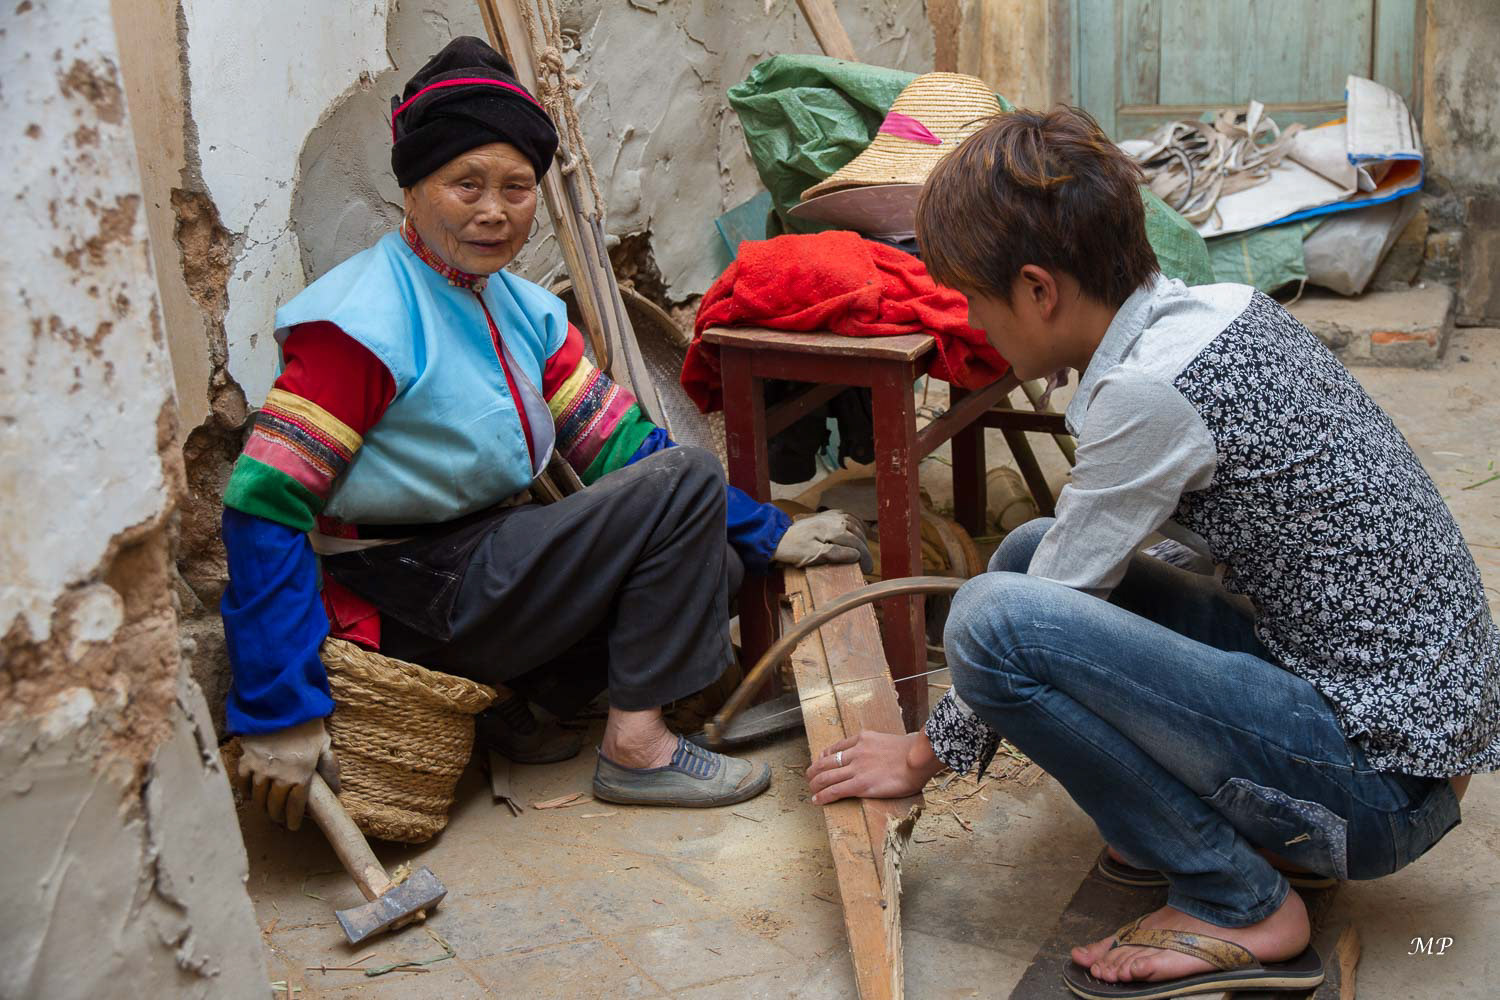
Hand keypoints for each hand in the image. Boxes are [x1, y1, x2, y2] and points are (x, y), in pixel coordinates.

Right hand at [237, 717, 339, 829]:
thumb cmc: (307, 725)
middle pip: (275, 806)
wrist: (282, 705)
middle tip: (279, 819)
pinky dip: (246, 791)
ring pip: (258, 797)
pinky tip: (250, 794)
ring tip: (265, 809)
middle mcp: (279, 777)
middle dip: (277, 815)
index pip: (295, 807)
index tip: (293, 826)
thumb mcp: (324, 745)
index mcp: (300, 776)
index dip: (293, 819)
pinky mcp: (246, 760)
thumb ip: (329, 769)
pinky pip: (243, 783)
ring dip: (262, 806)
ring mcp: (261, 770)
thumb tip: (336, 790)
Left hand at [773, 510, 872, 572]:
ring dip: (863, 538)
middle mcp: (835, 519)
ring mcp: (831, 515)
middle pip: (857, 534)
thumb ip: (836, 554)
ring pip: (855, 524)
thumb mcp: (814, 556)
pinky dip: (857, 524)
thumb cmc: (794, 549)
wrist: (778, 538)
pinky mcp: (827, 515)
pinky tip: (858, 531)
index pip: (856, 544)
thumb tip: (856, 555)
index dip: (864, 558)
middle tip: (867, 564)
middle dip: (864, 550)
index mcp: (834, 529)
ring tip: (865, 551)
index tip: (867, 569)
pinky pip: (848, 517)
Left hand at [805, 730, 944, 804]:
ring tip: (811, 790)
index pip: (836, 747)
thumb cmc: (914, 752)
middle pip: (826, 762)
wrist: (920, 758)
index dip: (823, 756)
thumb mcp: (890, 740)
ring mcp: (857, 768)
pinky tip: (817, 800)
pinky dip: (823, 795)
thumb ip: (879, 746)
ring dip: (815, 784)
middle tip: (810, 777)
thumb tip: (882, 755)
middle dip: (814, 771)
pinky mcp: (861, 785)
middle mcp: (856, 752)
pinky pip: (835, 790)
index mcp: (863, 739)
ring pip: (826, 776)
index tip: (820, 761)